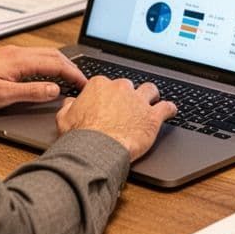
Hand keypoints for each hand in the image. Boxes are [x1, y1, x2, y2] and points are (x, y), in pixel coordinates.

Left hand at [0, 45, 87, 111]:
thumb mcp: (2, 96)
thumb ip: (31, 92)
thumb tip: (54, 90)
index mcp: (19, 60)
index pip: (56, 63)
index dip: (73, 74)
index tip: (84, 83)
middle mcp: (16, 53)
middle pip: (52, 55)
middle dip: (70, 67)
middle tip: (81, 81)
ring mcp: (9, 54)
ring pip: (42, 54)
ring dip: (58, 64)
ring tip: (68, 78)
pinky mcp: (3, 58)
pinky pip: (32, 57)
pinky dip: (46, 64)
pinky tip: (45, 74)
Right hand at [56, 77, 176, 160]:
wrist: (97, 149)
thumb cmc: (81, 136)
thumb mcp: (64, 118)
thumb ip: (68, 106)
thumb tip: (70, 103)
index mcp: (100, 86)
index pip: (106, 84)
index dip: (108, 94)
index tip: (109, 102)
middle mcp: (121, 88)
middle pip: (128, 86)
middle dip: (128, 95)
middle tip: (126, 107)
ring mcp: (138, 101)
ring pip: (150, 90)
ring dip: (151, 95)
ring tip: (151, 101)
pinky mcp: (152, 116)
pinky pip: (167, 107)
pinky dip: (170, 109)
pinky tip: (170, 111)